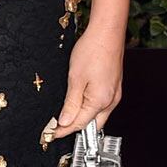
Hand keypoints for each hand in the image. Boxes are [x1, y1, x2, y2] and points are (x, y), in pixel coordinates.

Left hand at [50, 23, 123, 137]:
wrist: (107, 32)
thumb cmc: (92, 50)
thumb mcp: (75, 79)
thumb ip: (71, 103)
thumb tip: (65, 121)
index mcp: (100, 101)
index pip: (80, 124)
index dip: (63, 130)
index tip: (52, 134)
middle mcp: (111, 100)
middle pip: (92, 125)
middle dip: (75, 128)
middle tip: (58, 128)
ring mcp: (115, 94)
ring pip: (98, 115)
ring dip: (83, 118)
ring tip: (66, 116)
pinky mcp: (114, 86)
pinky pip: (102, 105)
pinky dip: (90, 108)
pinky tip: (80, 103)